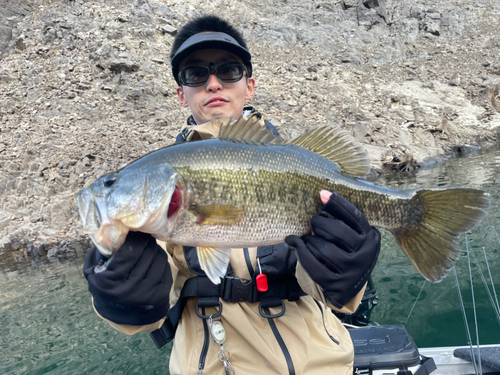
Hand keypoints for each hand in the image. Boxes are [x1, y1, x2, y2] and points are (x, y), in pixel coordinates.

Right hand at [83, 232, 171, 324]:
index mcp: (110, 281)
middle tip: (145, 237)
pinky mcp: (161, 297)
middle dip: (147, 242)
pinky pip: (166, 270)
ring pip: (159, 259)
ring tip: (150, 248)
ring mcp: (147, 295)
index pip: (130, 250)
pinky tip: (155, 261)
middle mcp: (129, 290)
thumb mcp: (93, 270)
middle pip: (147, 253)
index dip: (136, 238)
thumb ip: (102, 250)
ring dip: (156, 250)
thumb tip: (117, 228)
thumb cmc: (105, 286)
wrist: (119, 315)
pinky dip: (162, 262)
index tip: (136, 233)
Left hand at [285, 190, 379, 307]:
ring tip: (305, 238)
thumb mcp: (352, 237)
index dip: (338, 203)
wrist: (347, 287)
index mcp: (371, 238)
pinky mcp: (337, 286)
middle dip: (319, 223)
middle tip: (313, 222)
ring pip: (324, 249)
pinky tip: (295, 245)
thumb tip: (323, 195)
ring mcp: (352, 272)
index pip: (355, 216)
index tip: (322, 194)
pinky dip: (301, 253)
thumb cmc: (346, 253)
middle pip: (337, 231)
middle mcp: (366, 255)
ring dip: (309, 241)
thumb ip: (343, 220)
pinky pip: (314, 266)